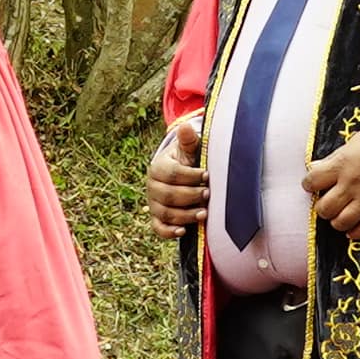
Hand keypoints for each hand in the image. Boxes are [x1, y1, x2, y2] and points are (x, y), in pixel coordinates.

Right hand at [140, 115, 208, 240]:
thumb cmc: (187, 161)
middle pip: (168, 195)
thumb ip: (188, 141)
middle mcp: (152, 186)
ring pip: (165, 213)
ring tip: (203, 213)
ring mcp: (153, 203)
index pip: (172, 173)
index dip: (190, 176)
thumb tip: (186, 127)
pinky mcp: (156, 218)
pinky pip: (158, 228)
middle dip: (190, 196)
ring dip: (185, 215)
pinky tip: (184, 231)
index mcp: (158, 167)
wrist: (180, 175)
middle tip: (208, 195)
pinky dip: (169, 232)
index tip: (207, 176)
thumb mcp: (189, 150)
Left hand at [301, 119, 359, 239]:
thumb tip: (316, 166)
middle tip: (328, 203)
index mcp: (341, 165)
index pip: (312, 181)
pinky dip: (355, 232)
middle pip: (324, 208)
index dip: (309, 184)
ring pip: (341, 222)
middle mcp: (351, 185)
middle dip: (322, 208)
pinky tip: (352, 230)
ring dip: (336, 221)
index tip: (313, 184)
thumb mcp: (354, 142)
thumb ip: (334, 158)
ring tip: (339, 216)